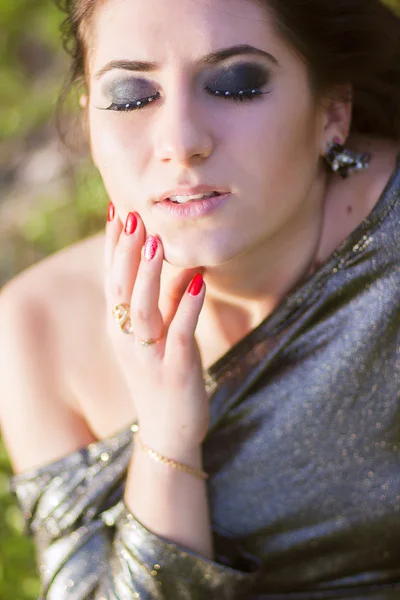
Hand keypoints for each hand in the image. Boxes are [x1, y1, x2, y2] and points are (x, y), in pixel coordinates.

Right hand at [104, 205, 209, 452]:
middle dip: (125, 251)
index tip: (116, 211)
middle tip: (132, 216)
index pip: (112, 279)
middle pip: (120, 289)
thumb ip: (166, 300)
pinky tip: (198, 282)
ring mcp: (149, 356)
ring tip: (155, 241)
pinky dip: (187, 306)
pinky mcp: (176, 370)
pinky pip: (180, 333)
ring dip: (147, 274)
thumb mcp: (158, 335)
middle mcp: (127, 340)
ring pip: (142, 310)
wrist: (169, 432)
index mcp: (119, 328)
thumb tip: (181, 262)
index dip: (113, 246)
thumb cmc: (163, 376)